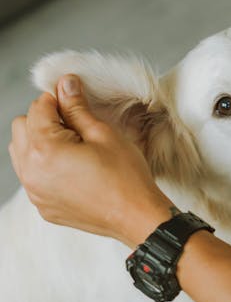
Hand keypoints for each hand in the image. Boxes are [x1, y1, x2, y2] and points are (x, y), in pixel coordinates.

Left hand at [9, 75, 172, 245]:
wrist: (137, 217)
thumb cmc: (126, 177)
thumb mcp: (103, 134)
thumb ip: (77, 107)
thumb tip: (65, 84)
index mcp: (44, 149)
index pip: (38, 108)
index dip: (58, 100)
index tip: (75, 103)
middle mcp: (31, 172)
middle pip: (21, 128)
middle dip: (43, 121)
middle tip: (74, 128)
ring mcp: (35, 192)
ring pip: (20, 153)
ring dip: (39, 144)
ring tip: (70, 149)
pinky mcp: (43, 206)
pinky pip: (32, 177)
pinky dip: (44, 168)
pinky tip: (71, 171)